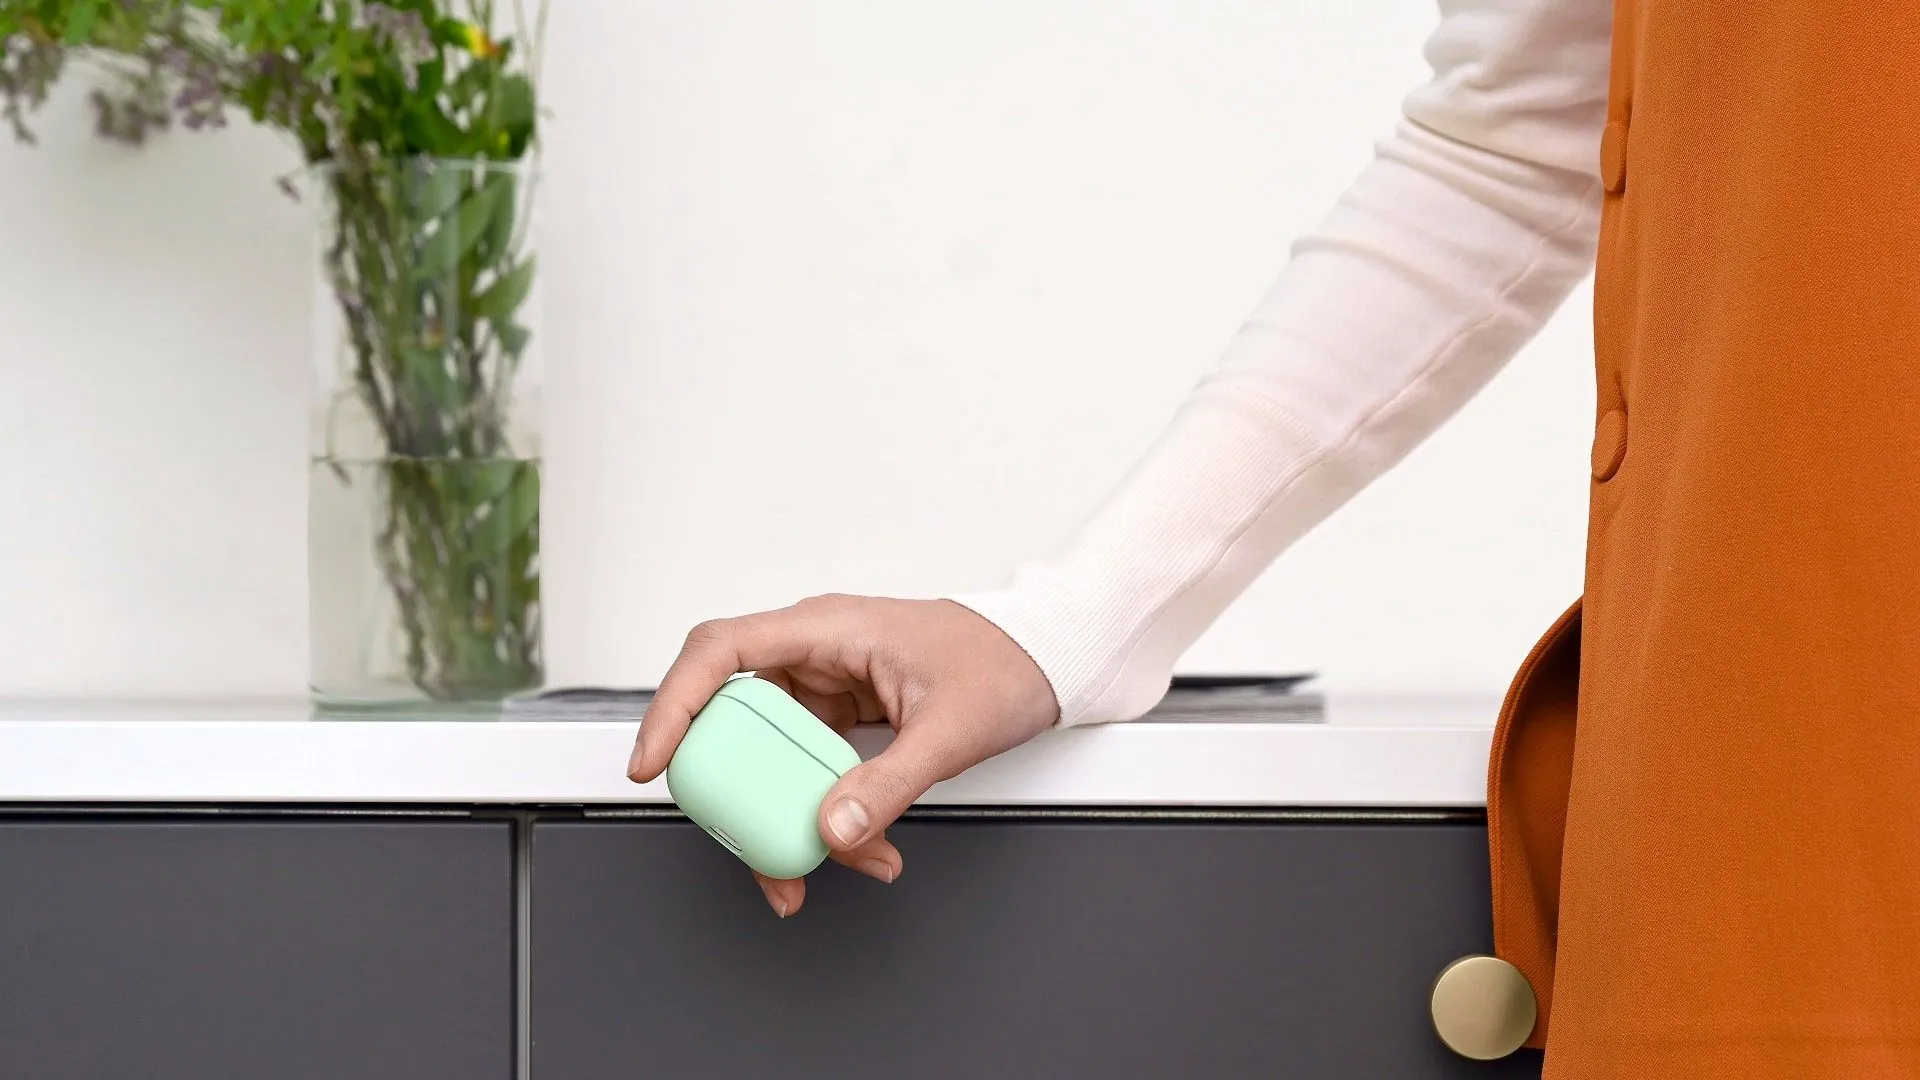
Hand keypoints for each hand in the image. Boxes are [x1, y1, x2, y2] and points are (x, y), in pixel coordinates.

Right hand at [626, 595, 1057, 915]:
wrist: (1044, 659)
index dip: (673, 704)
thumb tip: (832, 828)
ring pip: (770, 753)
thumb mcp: (950, 731)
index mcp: (827, 628)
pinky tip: (853, 846)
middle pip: (734, 717)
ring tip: (824, 865)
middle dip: (739, 793)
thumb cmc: (1002, 660)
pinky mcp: (841, 715)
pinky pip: (806, 767)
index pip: (720, 652)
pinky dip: (819, 811)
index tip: (656, 761)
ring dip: (786, 814)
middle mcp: (815, 650)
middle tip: (753, 848)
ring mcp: (826, 684)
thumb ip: (888, 783)